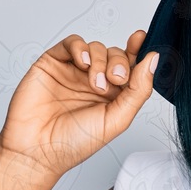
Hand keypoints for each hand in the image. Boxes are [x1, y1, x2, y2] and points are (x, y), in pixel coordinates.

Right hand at [0, 30, 157, 178]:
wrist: (37, 150)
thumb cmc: (74, 142)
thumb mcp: (117, 119)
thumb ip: (139, 90)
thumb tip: (153, 59)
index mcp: (113, 94)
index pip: (130, 66)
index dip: (138, 51)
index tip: (143, 39)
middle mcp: (94, 80)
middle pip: (115, 54)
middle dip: (119, 63)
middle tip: (115, 80)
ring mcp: (74, 71)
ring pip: (96, 47)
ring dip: (100, 60)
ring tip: (95, 83)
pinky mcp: (53, 63)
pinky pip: (72, 43)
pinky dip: (81, 48)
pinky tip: (83, 63)